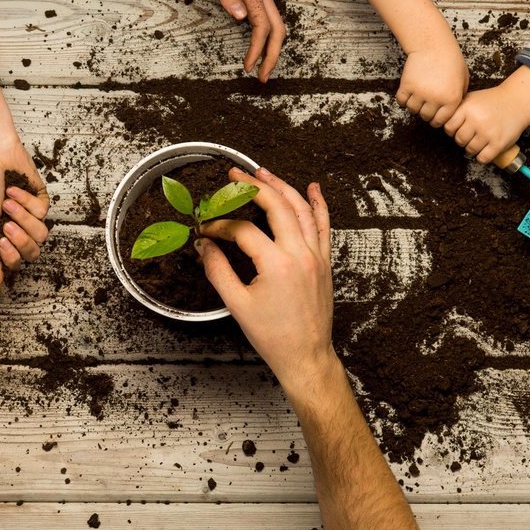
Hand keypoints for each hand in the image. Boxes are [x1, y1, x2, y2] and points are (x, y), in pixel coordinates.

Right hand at [0, 135, 49, 285]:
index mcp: (0, 237)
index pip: (15, 261)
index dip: (12, 256)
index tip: (2, 241)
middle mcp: (17, 229)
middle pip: (33, 251)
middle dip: (21, 238)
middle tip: (7, 224)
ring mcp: (31, 216)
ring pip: (41, 234)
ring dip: (23, 217)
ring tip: (7, 201)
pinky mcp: (41, 201)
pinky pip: (42, 212)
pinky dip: (26, 200)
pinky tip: (14, 189)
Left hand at [188, 0, 285, 81]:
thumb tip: (241, 16)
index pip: (262, 26)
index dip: (257, 50)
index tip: (248, 67)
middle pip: (277, 28)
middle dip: (273, 56)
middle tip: (262, 77)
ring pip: (276, 23)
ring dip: (272, 48)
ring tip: (263, 66)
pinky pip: (269, 15)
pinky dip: (268, 35)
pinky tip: (260, 45)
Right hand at [196, 167, 336, 392]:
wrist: (305, 356)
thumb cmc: (273, 337)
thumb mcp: (237, 304)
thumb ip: (218, 270)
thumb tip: (204, 246)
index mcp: (277, 265)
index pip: (243, 231)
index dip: (220, 226)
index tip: (206, 229)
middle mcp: (300, 255)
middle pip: (276, 206)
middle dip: (253, 187)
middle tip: (235, 175)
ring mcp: (316, 256)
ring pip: (301, 210)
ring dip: (282, 187)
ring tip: (264, 173)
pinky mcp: (325, 263)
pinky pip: (323, 226)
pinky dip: (318, 205)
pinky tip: (313, 189)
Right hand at [397, 42, 468, 126]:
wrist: (434, 45)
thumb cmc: (450, 60)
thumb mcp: (463, 80)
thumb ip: (459, 97)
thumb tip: (452, 112)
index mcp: (451, 99)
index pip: (440, 121)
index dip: (436, 119)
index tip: (434, 114)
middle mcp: (435, 99)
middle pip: (425, 117)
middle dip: (425, 112)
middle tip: (426, 103)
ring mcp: (420, 93)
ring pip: (413, 110)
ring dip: (414, 105)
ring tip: (418, 95)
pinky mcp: (407, 86)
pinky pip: (401, 101)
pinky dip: (403, 99)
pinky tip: (409, 92)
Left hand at [442, 65, 529, 163]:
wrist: (517, 101)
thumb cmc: (491, 101)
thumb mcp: (471, 99)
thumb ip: (456, 110)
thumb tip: (438, 123)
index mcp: (467, 108)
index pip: (448, 127)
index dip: (452, 130)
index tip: (458, 128)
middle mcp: (476, 120)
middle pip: (458, 140)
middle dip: (463, 139)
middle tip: (471, 134)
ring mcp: (488, 132)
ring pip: (469, 150)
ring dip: (473, 148)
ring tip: (479, 140)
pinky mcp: (499, 143)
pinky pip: (482, 158)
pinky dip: (482, 157)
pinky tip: (485, 150)